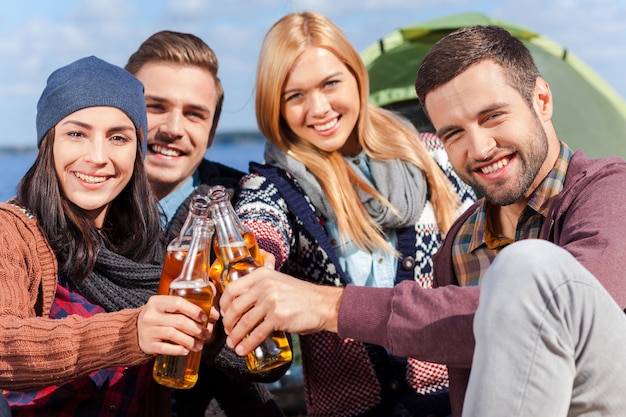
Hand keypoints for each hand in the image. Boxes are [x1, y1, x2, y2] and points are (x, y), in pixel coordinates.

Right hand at [137, 294, 218, 355]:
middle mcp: (150, 315)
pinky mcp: (147, 345)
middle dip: (196, 329)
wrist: (135, 331)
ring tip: (200, 345)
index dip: (194, 310)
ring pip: (173, 335)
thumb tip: (213, 306)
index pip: (178, 302)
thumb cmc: (159, 316)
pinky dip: (178, 350)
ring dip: (190, 341)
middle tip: (207, 333)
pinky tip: (186, 350)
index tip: (205, 317)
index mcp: (157, 302)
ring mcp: (147, 330)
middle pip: (179, 321)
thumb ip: (187, 302)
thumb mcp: (167, 305)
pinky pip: (165, 348)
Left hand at [219, 267, 342, 355]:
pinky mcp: (278, 317)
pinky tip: (243, 349)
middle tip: (228, 331)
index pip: (232, 288)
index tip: (223, 314)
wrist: (323, 304)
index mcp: (262, 275)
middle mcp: (264, 286)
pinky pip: (257, 333)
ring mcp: (271, 301)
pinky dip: (247, 344)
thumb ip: (261, 287)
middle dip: (228, 323)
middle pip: (235, 307)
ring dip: (235, 336)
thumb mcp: (278, 282)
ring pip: (244, 322)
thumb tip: (242, 303)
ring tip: (233, 343)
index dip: (223, 304)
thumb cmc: (301, 295)